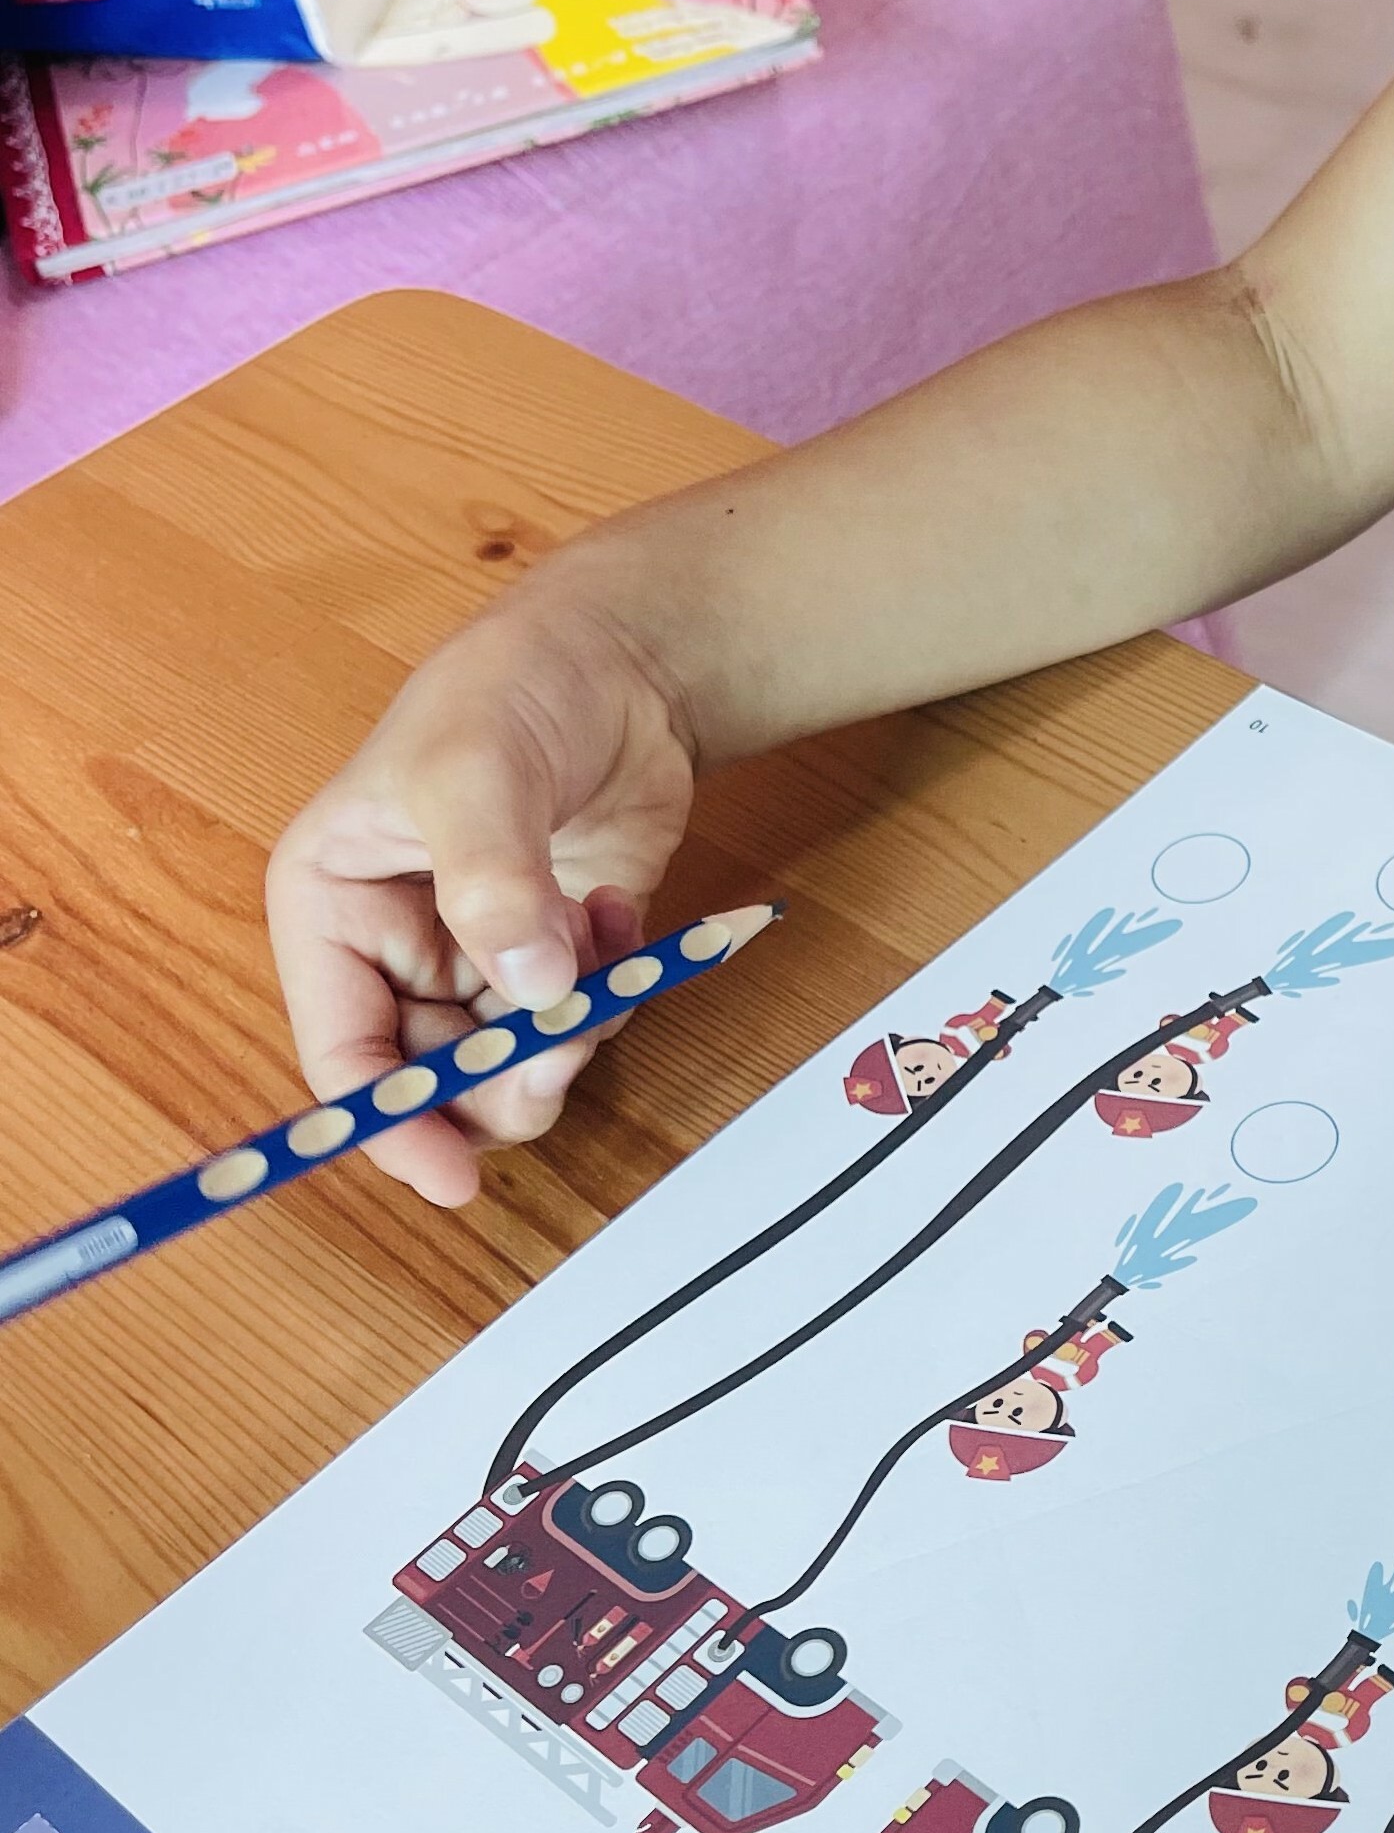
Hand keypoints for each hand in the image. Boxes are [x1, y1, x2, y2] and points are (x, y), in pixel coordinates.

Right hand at [267, 588, 700, 1205]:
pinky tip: (619, 913)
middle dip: (503, 1080)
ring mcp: (479, 952)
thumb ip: (491, 885)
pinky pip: (577, 1020)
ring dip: (567, 1035)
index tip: (451, 1177)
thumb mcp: (475, 772)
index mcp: (331, 907)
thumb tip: (530, 994)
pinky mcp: (557, 948)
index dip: (389, 1125)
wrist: (622, 655)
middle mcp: (395, 945)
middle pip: (433, 1076)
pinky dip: (609, 990)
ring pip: (510, 1062)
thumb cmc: (513, 687)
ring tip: (605, 952)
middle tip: (569, 1046)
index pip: (342, 1052)